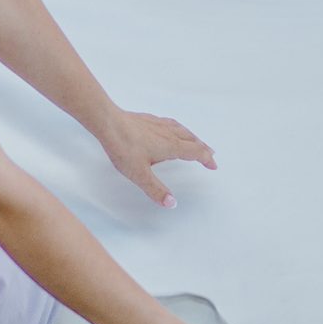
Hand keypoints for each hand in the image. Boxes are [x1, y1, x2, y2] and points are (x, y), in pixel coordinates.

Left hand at [98, 107, 214, 208]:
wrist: (110, 124)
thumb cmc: (124, 148)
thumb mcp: (140, 174)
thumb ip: (156, 190)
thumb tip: (171, 203)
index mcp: (170, 146)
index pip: (195, 152)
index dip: (206, 159)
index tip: (213, 165)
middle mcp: (168, 133)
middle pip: (192, 140)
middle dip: (202, 148)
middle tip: (210, 153)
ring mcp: (158, 125)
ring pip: (182, 130)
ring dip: (193, 137)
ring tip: (196, 141)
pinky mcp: (149, 120)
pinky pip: (170, 123)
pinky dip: (178, 128)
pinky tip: (172, 128)